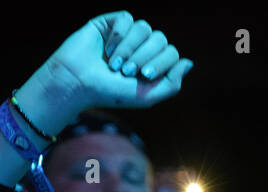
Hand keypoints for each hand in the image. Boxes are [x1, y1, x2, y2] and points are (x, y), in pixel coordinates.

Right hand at [41, 11, 193, 116]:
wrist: (78, 82)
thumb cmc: (111, 93)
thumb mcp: (147, 96)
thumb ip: (172, 83)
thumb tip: (189, 62)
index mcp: (152, 64)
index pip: (172, 53)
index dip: (161, 62)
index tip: (144, 75)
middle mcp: (141, 48)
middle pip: (160, 39)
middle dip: (144, 56)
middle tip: (126, 71)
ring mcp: (127, 35)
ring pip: (144, 28)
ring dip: (129, 48)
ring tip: (114, 64)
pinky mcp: (111, 23)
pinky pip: (127, 18)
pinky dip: (118, 35)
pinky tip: (107, 49)